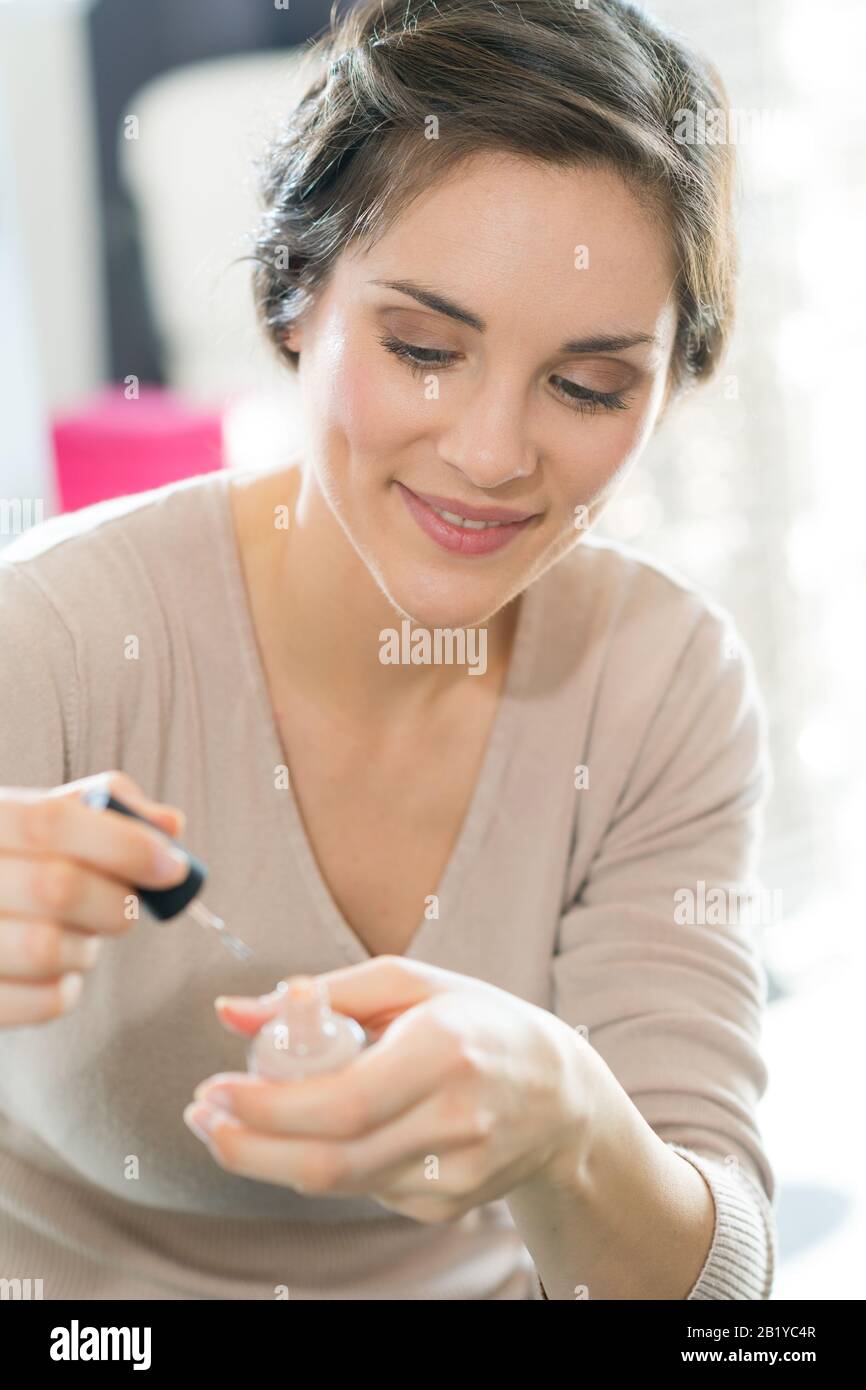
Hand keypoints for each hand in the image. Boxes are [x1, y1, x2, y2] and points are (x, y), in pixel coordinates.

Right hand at [0, 770, 187, 1027]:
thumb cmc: (15, 863)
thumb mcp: (40, 819)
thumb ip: (104, 807)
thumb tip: (170, 824)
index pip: (50, 822)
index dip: (124, 843)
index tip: (172, 866)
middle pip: (56, 887)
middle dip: (116, 900)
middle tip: (129, 903)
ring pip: (47, 949)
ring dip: (88, 946)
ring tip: (80, 932)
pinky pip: (43, 1003)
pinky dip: (68, 988)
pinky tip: (59, 968)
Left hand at [185, 956, 594, 1222]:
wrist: (561, 1093)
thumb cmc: (475, 1021)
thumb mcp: (410, 984)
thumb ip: (323, 994)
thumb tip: (233, 1011)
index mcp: (446, 1052)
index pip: (341, 1102)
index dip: (266, 1108)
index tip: (214, 1089)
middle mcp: (456, 1120)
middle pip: (330, 1162)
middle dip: (247, 1148)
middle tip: (200, 1118)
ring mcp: (457, 1174)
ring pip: (338, 1185)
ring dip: (269, 1159)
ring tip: (230, 1123)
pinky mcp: (449, 1207)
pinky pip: (364, 1190)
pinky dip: (323, 1163)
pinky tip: (315, 1135)